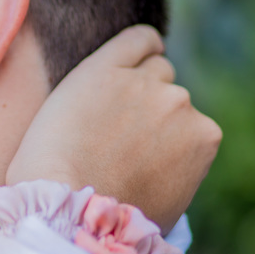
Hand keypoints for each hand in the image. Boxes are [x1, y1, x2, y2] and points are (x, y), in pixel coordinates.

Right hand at [6, 25, 221, 233]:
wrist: (73, 211)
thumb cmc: (51, 176)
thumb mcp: (61, 117)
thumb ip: (101, 99)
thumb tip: (127, 117)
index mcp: (100, 68)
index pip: (141, 42)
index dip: (141, 61)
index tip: (140, 79)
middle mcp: (144, 76)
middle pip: (162, 76)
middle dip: (149, 101)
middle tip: (128, 141)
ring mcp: (176, 102)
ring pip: (180, 109)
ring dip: (167, 130)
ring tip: (138, 170)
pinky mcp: (203, 135)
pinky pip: (200, 135)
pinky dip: (186, 154)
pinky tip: (160, 177)